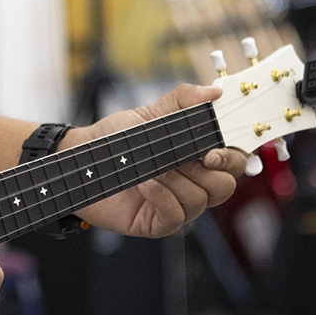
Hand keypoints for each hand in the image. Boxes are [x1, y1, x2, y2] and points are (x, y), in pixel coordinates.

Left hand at [69, 84, 246, 237]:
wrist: (81, 159)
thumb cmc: (115, 140)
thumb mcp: (149, 113)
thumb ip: (182, 100)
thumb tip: (214, 92)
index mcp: (197, 157)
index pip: (234, 161)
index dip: (232, 157)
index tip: (211, 150)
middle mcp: (192, 183)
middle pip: (226, 185)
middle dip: (207, 171)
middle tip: (185, 157)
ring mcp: (177, 205)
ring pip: (201, 200)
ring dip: (174, 180)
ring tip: (149, 167)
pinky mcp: (159, 223)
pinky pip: (177, 215)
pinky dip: (161, 196)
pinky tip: (143, 182)